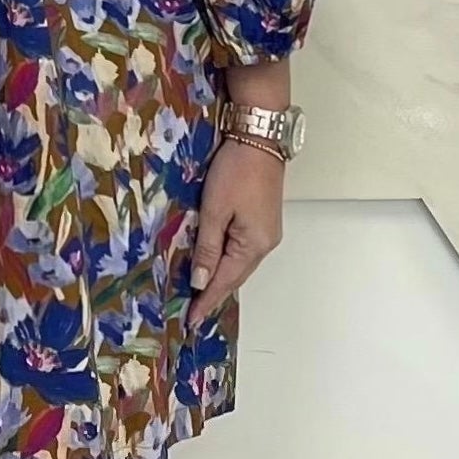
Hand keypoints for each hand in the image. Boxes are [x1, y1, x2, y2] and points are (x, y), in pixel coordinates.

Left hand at [187, 140, 284, 328]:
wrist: (259, 138)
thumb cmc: (236, 171)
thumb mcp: (215, 210)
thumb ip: (207, 247)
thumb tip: (201, 281)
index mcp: (254, 245)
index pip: (225, 281)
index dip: (206, 301)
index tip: (191, 320)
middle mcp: (265, 244)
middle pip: (235, 276)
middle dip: (214, 293)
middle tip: (193, 311)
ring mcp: (267, 233)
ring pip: (239, 263)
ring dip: (220, 277)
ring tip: (201, 293)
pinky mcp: (264, 220)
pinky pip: (242, 250)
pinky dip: (227, 260)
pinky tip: (215, 264)